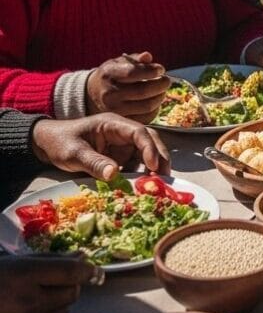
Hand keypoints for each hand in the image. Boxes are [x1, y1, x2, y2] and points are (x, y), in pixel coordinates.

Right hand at [0, 254, 98, 312]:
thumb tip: (83, 257)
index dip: (87, 270)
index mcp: (26, 277)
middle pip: (72, 293)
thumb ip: (53, 259)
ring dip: (58, 303)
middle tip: (51, 283)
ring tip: (36, 299)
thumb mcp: (18, 263)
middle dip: (68, 286)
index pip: (72, 272)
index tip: (92, 269)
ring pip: (65, 310)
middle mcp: (30, 303)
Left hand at [32, 113, 170, 180]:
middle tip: (165, 177)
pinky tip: (142, 188)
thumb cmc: (60, 142)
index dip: (149, 148)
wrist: (47, 143)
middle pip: (149, 141)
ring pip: (145, 154)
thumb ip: (94, 162)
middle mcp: (122, 133)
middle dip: (160, 157)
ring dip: (153, 168)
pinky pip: (134, 165)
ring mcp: (122, 145)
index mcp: (113, 124)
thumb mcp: (74, 153)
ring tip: (157, 185)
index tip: (153, 166)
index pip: (139, 132)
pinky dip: (140, 175)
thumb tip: (114, 174)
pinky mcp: (119, 157)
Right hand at [85, 52, 169, 121]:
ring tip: (162, 90)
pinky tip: (155, 100)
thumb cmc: (114, 74)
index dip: (151, 71)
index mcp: (109, 74)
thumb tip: (147, 56)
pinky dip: (156, 108)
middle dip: (161, 84)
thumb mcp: (120, 62)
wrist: (94, 94)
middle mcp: (109, 93)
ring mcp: (114, 110)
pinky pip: (146, 117)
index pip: (133, 73)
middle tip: (166, 80)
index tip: (161, 69)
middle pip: (143, 91)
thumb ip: (135, 59)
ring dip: (160, 96)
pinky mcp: (122, 120)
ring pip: (147, 106)